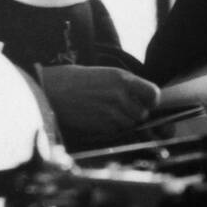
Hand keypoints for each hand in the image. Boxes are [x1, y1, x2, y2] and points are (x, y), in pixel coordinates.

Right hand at [40, 65, 160, 144]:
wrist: (53, 90)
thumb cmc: (79, 81)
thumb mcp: (108, 74)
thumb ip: (128, 85)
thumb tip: (146, 99)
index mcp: (123, 79)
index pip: (153, 94)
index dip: (152, 100)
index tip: (147, 102)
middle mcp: (119, 96)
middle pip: (142, 114)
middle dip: (135, 113)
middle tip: (119, 108)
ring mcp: (111, 112)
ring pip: (130, 124)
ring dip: (123, 122)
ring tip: (105, 112)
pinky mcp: (101, 126)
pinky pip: (116, 132)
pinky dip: (111, 129)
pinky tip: (97, 118)